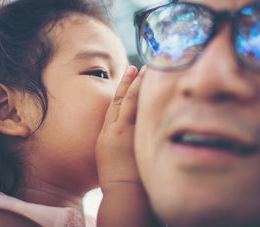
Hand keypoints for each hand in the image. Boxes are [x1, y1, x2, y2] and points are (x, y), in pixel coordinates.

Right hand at [96, 65, 145, 190]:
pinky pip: (140, 111)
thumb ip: (118, 142)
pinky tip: (153, 88)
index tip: (129, 75)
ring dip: (139, 85)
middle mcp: (114, 129)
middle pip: (120, 99)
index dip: (120, 89)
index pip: (113, 105)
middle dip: (129, 82)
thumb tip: (128, 134)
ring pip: (130, 101)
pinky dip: (144, 97)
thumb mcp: (110, 157)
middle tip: (138, 67)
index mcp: (107, 133)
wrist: (123, 192)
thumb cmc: (118, 179)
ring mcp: (125, 131)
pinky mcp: (135, 136)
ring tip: (148, 71)